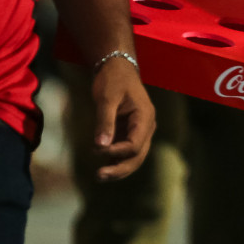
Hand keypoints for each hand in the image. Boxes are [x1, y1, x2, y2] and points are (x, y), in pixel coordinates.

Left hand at [90, 57, 154, 180]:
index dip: (116, 151)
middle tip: (99, 175)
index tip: (96, 149)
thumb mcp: (107, 98)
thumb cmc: (113, 80)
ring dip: (119, 168)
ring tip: (100, 175)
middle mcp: (146, 127)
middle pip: (138, 156)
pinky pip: (127, 151)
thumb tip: (100, 147)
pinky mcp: (130, 132)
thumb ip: (105, 122)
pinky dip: (116, 160)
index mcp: (145, 117)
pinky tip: (103, 165)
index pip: (134, 144)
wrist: (116, 67)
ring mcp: (140, 130)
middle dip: (120, 169)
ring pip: (134, 157)